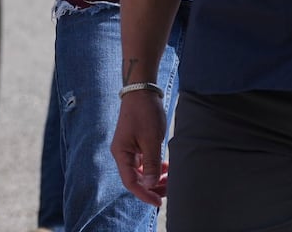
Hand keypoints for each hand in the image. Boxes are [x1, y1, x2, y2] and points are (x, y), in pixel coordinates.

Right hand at [111, 90, 167, 205]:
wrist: (142, 90)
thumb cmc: (145, 112)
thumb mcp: (151, 139)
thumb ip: (151, 163)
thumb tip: (151, 185)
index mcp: (121, 154)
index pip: (131, 182)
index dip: (144, 194)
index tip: (158, 201)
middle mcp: (123, 154)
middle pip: (136, 179)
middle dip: (152, 187)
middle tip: (169, 192)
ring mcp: (130, 149)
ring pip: (142, 172)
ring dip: (155, 178)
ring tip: (169, 180)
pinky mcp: (137, 144)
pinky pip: (145, 162)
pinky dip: (155, 167)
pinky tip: (166, 168)